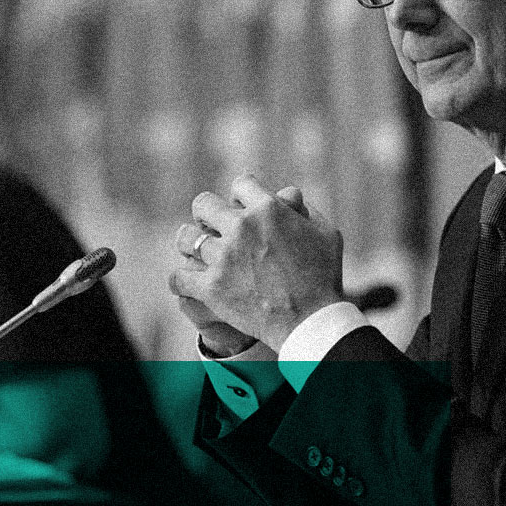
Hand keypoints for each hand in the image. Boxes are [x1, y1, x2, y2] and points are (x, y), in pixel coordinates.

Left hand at [168, 174, 343, 351]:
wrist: (311, 321)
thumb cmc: (324, 277)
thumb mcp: (326, 233)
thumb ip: (305, 210)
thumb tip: (290, 197)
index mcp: (268, 209)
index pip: (240, 184)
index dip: (241, 194)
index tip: (240, 204)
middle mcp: (241, 228)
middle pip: (204, 204)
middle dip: (207, 212)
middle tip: (210, 224)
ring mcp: (223, 258)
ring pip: (185, 238)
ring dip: (189, 242)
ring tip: (193, 250)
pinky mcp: (211, 287)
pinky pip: (178, 277)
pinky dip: (180, 280)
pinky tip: (185, 282)